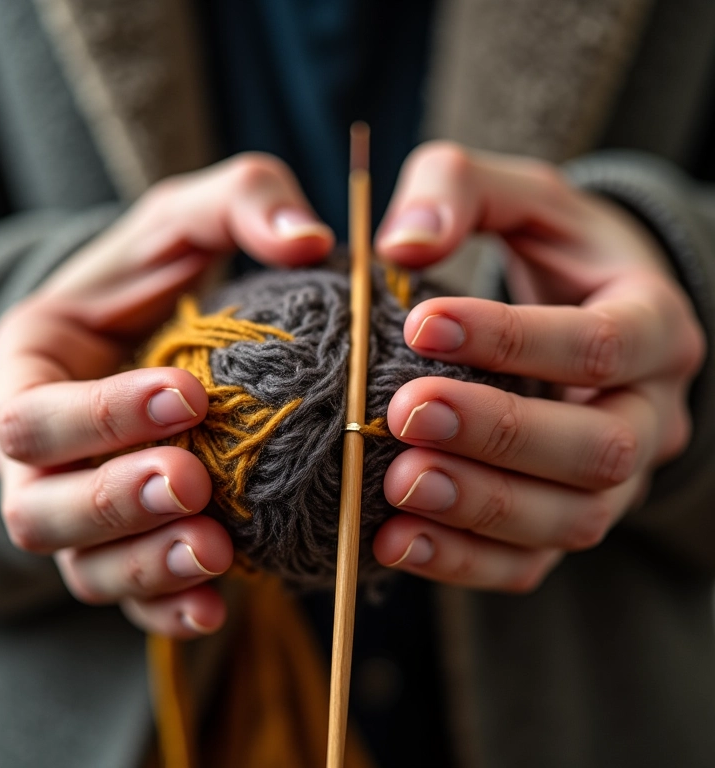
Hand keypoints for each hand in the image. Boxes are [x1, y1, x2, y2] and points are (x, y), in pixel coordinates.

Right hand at [0, 153, 333, 636]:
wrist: (143, 340)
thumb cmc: (159, 279)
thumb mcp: (190, 221)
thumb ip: (242, 203)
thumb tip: (310, 238)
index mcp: (31, 371)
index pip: (35, 411)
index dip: (103, 414)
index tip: (189, 396)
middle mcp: (35, 455)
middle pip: (39, 503)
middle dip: (115, 499)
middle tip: (194, 481)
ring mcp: (73, 510)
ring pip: (79, 564)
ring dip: (144, 564)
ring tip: (215, 549)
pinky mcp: (117, 547)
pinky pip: (127, 599)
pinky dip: (167, 609)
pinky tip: (219, 605)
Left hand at [371, 142, 704, 590]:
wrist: (585, 311)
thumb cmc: (551, 251)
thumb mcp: (520, 197)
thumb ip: (460, 189)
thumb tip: (402, 243)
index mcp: (652, 324)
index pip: (602, 343)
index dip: (514, 339)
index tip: (421, 322)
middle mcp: (649, 412)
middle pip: (598, 447)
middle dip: (499, 434)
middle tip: (406, 413)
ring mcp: (613, 480)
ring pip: (571, 518)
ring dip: (481, 509)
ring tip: (397, 487)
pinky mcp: (566, 518)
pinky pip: (530, 562)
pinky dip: (464, 562)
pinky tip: (394, 542)